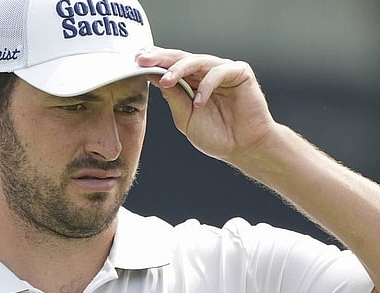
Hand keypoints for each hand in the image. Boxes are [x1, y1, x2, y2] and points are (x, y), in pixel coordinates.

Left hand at [136, 47, 278, 164]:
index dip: (154, 62)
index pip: (171, 65)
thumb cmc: (217, 136)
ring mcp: (224, 71)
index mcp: (193, 82)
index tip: (135, 62)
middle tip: (142, 59)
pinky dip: (207, 86)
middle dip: (160, 58)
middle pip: (181, 58)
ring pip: (198, 61)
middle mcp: (207, 72)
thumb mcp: (186, 118)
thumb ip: (173, 97)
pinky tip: (200, 102)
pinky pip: (219, 72)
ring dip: (179, 69)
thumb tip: (153, 76)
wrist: (244, 148)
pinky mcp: (240, 72)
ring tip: (165, 80)